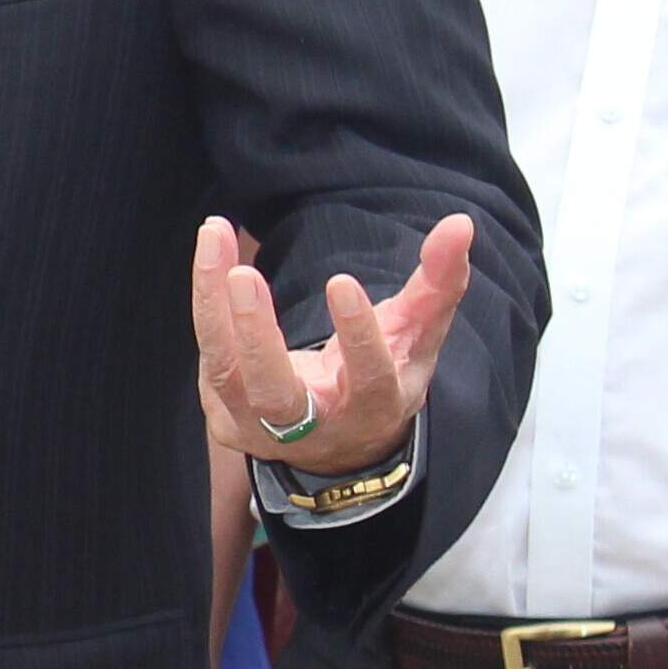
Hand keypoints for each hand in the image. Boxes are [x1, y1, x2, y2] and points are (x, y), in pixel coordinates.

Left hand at [192, 214, 475, 477]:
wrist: (339, 444)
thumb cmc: (384, 375)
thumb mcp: (418, 336)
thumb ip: (440, 282)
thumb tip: (460, 224)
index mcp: (371, 408)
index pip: (368, 379)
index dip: (357, 335)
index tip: (341, 282)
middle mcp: (314, 428)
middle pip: (276, 392)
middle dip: (256, 335)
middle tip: (243, 274)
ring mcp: (260, 428)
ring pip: (226, 372)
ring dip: (214, 305)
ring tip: (215, 235)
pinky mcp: (224, 415)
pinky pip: (208, 356)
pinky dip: (207, 303)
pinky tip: (212, 252)